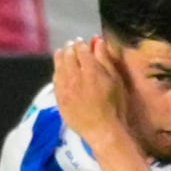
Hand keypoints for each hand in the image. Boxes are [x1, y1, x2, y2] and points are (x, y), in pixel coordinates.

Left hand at [47, 35, 131, 153]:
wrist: (102, 130)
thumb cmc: (115, 105)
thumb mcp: (115, 80)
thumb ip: (104, 59)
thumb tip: (97, 41)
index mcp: (91, 70)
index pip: (82, 51)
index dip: (81, 44)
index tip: (81, 41)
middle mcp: (74, 77)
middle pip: (68, 56)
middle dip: (69, 48)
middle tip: (71, 45)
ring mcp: (64, 88)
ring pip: (59, 67)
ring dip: (60, 57)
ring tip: (62, 52)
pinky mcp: (59, 98)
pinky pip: (55, 80)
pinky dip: (56, 71)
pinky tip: (58, 69)